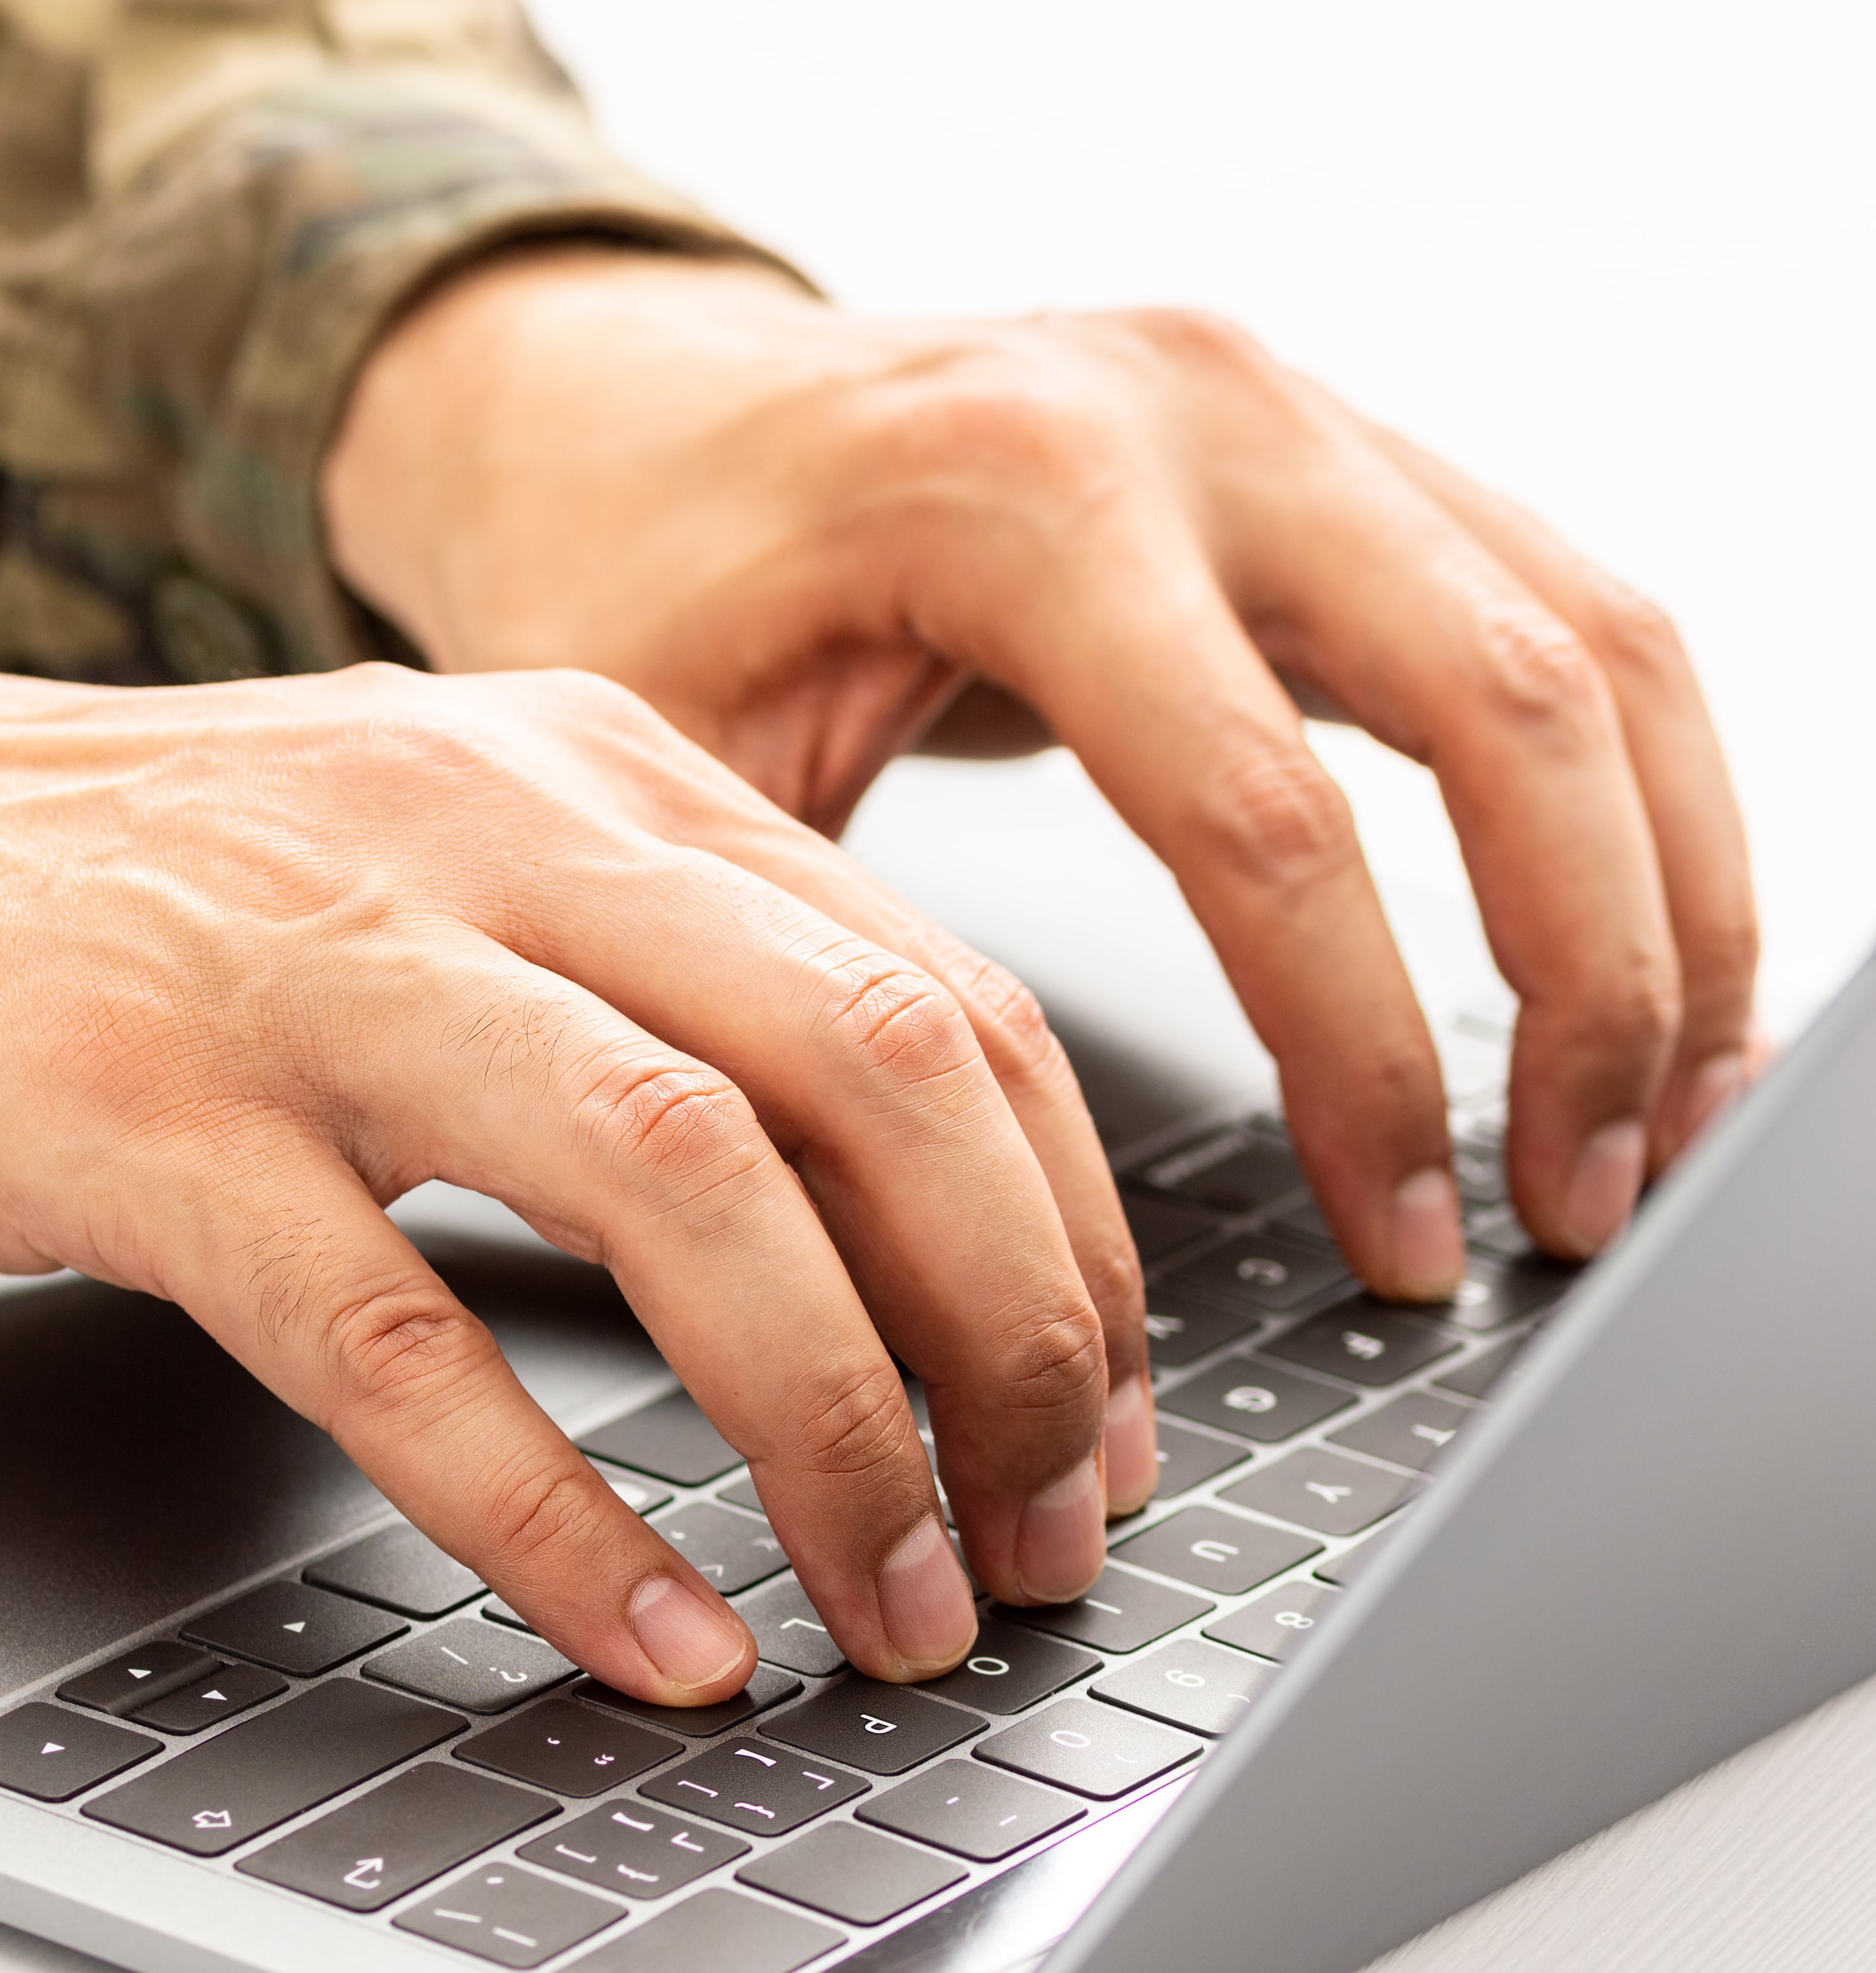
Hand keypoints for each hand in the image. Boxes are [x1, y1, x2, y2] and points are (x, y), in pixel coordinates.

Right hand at [0, 648, 1159, 1701]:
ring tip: (895, 1607)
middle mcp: (468, 825)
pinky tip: (652, 1635)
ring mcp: (298, 964)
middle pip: (864, 1072)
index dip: (1069, 1228)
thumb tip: (852, 1209)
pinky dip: (554, 1515)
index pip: (929, 989)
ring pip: (684, 1186)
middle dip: (1013, 1338)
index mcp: (567, 762)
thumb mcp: (397, 862)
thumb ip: (615, 973)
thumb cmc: (68, 891)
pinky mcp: (132, 1113)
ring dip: (837, 1428)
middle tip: (1047, 1536)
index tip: (1103, 1408)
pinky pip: (401, 1337)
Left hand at [324, 250, 1761, 1291]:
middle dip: (1585, 981)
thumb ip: (790, 953)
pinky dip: (1632, 799)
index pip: (1260, 813)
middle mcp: (1191, 412)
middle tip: (1579, 1199)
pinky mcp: (1340, 454)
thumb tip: (900, 1242)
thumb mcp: (655, 761)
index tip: (1400, 1234)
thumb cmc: (635, 571)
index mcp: (1015, 487)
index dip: (1358, 1054)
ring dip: (1663, 892)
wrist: (649, 405)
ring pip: (1594, 649)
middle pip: (1507, 705)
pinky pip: (1564, 620)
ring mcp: (1290, 412)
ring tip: (1658, 1108)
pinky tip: (1642, 953)